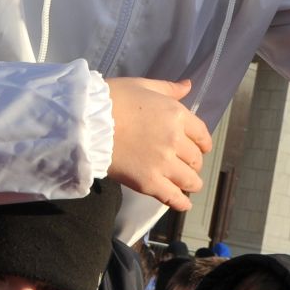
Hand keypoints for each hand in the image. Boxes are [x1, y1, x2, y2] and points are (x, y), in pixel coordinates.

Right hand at [104, 78, 213, 210]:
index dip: (203, 143)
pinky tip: (183, 204)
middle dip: (193, 163)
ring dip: (191, 183)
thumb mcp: (142, 85)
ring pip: (189, 179)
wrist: (87, 121)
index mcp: (177, 115)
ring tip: (187, 185)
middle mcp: (175, 140)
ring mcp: (163, 163)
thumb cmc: (113, 98)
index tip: (200, 148)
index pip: (201, 134)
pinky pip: (172, 197)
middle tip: (186, 165)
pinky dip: (181, 203)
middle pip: (196, 158)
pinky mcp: (149, 182)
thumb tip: (188, 86)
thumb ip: (168, 89)